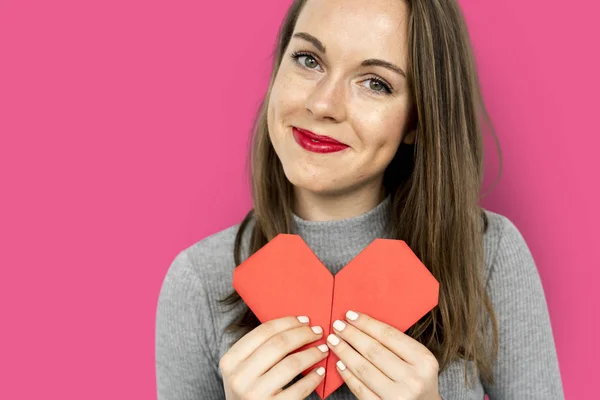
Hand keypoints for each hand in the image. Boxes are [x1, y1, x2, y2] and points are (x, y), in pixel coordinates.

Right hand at [219, 315, 328, 398]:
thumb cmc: (250, 392)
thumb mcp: (244, 371)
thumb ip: (260, 350)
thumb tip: (295, 326)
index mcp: (230, 361)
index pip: (263, 331)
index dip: (287, 322)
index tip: (304, 320)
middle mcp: (239, 377)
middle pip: (279, 343)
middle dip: (303, 334)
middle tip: (318, 331)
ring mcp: (254, 394)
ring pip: (291, 363)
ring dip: (312, 353)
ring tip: (323, 349)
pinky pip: (299, 388)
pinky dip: (313, 377)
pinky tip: (320, 371)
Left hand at [326, 310, 441, 399]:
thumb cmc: (419, 380)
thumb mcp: (418, 360)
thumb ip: (397, 345)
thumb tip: (361, 325)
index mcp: (424, 361)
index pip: (389, 335)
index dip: (366, 323)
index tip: (350, 315)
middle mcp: (413, 379)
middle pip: (373, 350)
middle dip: (351, 335)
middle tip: (338, 325)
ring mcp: (398, 397)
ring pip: (363, 369)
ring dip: (344, 352)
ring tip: (333, 341)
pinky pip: (360, 389)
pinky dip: (347, 375)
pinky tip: (339, 363)